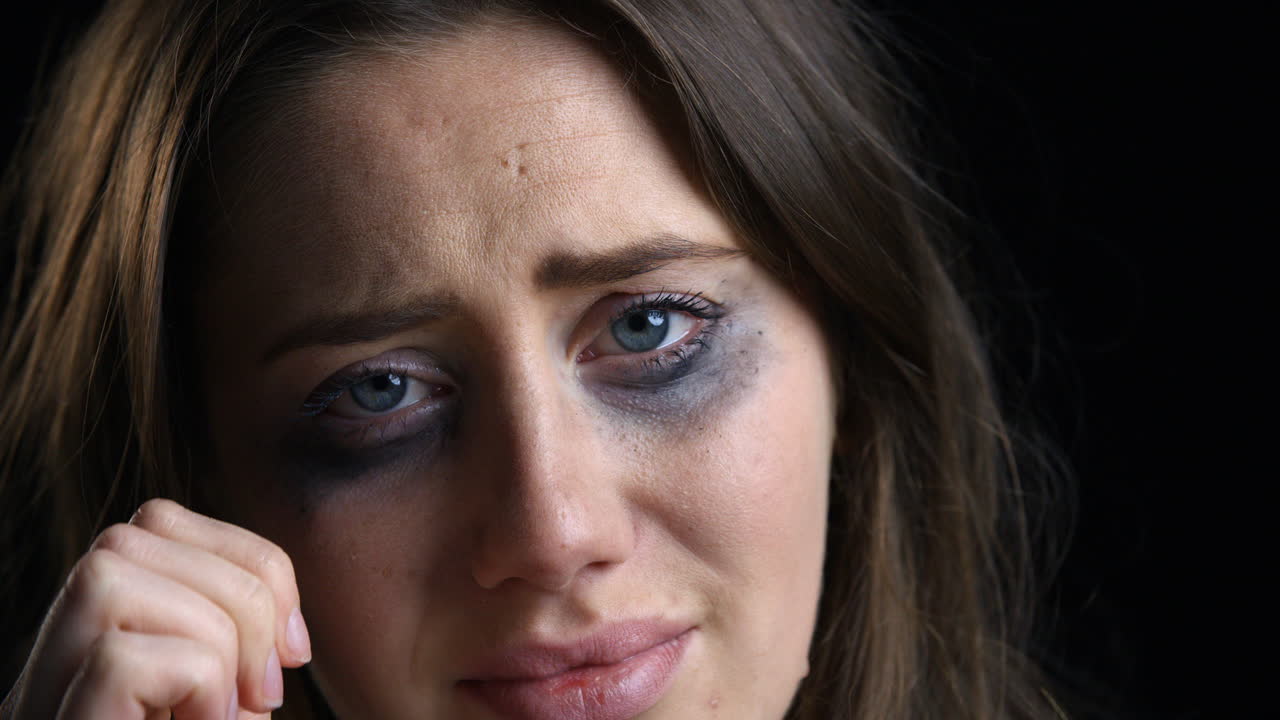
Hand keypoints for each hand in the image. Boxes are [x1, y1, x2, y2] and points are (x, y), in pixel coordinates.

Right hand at [2, 499, 311, 718]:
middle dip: (243, 594)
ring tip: (228, 714)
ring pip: (110, 573)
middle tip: (266, 690)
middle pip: (136, 528)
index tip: (291, 650)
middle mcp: (46, 662)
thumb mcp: (228, 699)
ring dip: (214, 639)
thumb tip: (284, 614)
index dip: (249, 561)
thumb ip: (236, 641)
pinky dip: (195, 684)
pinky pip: (119, 658)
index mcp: (91, 638)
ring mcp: (36, 697)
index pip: (158, 522)